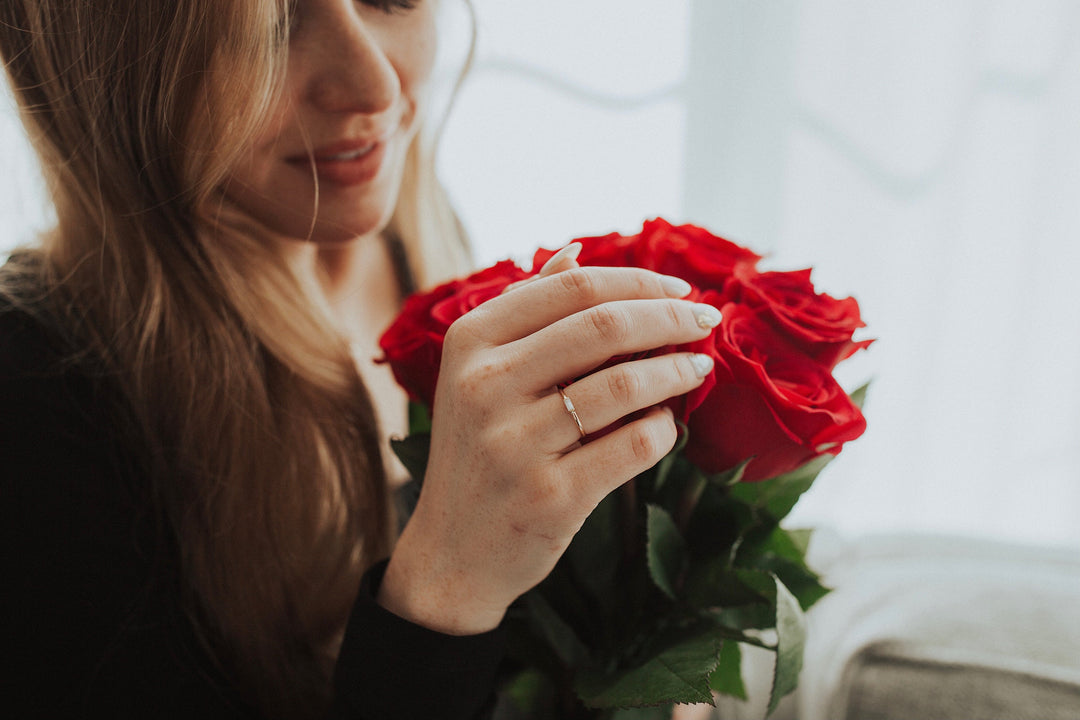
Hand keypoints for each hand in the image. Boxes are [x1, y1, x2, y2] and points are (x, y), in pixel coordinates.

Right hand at [378, 264, 719, 634]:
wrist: (451, 553)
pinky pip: (635, 445)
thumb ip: (528, 311)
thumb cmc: (479, 452)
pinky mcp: (550, 496)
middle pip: (604, 327)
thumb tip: (576, 251)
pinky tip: (665, 425)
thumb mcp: (480, 374)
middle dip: (670, 319)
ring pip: (626, 386)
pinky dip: (664, 430)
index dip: (638, 281)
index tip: (679, 291)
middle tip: (704, 324)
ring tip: (695, 371)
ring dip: (677, 374)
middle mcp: (485, 385)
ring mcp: (514, 443)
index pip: (573, 288)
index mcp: (470, 341)